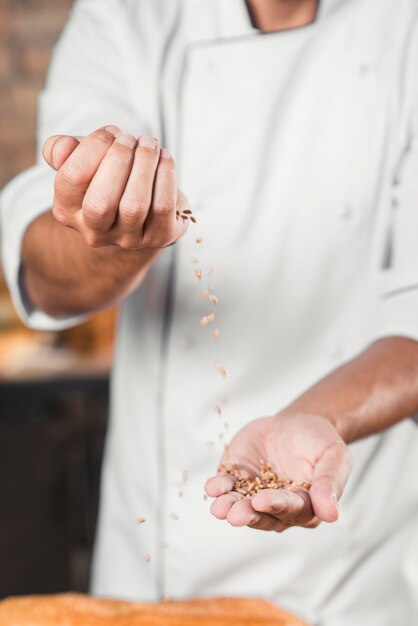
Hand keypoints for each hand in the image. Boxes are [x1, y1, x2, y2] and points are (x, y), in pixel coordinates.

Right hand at [42, 126, 188, 248]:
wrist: (145, 210)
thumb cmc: (110, 178)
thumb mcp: (83, 160)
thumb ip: (62, 148)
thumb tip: (62, 147)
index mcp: (67, 211)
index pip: (72, 178)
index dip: (93, 146)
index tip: (111, 131)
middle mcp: (95, 232)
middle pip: (101, 202)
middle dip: (118, 160)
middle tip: (129, 138)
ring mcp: (128, 239)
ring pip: (134, 206)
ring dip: (144, 164)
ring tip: (149, 144)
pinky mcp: (159, 237)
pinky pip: (162, 207)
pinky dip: (165, 175)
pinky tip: (164, 158)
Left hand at [205, 413, 351, 531]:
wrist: (297, 423)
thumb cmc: (320, 441)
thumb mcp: (334, 456)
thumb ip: (330, 483)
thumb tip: (332, 515)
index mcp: (306, 506)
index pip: (292, 510)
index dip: (277, 505)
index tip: (262, 501)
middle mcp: (279, 507)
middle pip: (263, 514)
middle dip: (248, 514)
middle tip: (235, 514)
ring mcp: (256, 493)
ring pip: (241, 505)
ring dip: (229, 506)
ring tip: (219, 507)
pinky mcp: (239, 478)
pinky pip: (227, 486)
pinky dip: (219, 487)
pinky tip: (212, 488)